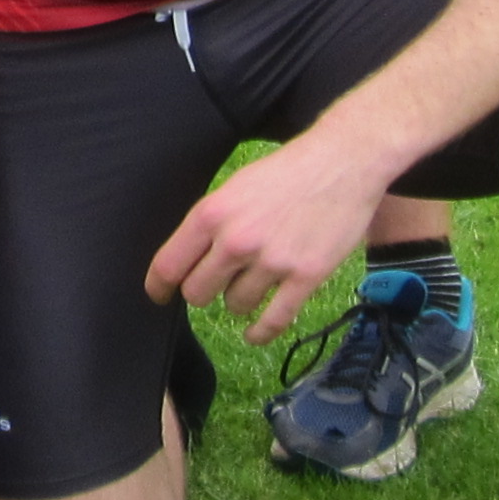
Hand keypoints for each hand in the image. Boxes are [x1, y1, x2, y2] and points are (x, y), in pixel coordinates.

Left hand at [146, 132, 389, 342]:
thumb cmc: (284, 173)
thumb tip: (186, 259)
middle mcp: (237, 241)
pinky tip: (254, 334)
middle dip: (201, 292)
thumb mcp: (232, 189)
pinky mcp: (305, 277)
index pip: (169, 265)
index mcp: (211, 214)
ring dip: (238, 300)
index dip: (158, 286)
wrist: (340, 165)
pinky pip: (273, 321)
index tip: (159, 295)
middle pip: (197, 293)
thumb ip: (208, 225)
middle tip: (213, 284)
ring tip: (250, 283)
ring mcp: (272, 261)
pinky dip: (260, 333)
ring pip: (234, 306)